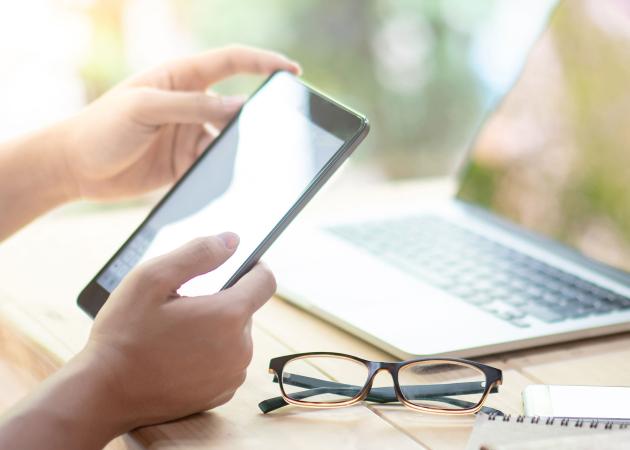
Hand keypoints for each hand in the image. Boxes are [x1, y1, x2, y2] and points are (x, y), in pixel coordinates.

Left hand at [60, 45, 300, 199]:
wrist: (74, 167)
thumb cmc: (100, 127)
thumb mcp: (144, 109)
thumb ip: (193, 106)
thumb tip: (240, 107)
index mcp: (180, 77)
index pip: (231, 62)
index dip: (264, 62)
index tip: (292, 72)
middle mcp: (189, 103)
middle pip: (236, 105)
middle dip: (257, 117)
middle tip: (279, 131)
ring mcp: (189, 134)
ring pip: (228, 140)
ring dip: (237, 151)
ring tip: (244, 164)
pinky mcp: (185, 162)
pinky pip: (214, 165)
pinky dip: (221, 172)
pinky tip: (221, 180)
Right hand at [84, 233, 275, 428]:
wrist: (104, 394)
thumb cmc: (124, 334)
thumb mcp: (151, 279)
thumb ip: (197, 253)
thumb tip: (232, 240)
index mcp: (229, 316)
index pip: (265, 281)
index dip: (254, 267)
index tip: (237, 265)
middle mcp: (240, 348)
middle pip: (245, 309)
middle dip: (221, 300)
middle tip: (183, 305)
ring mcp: (232, 374)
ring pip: (236, 336)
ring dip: (215, 328)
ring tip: (176, 333)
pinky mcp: (221, 394)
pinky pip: (226, 362)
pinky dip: (210, 354)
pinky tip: (178, 355)